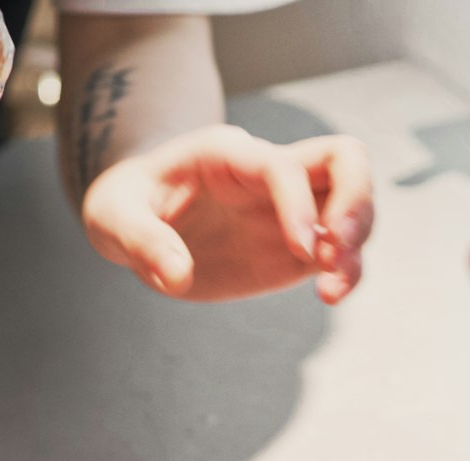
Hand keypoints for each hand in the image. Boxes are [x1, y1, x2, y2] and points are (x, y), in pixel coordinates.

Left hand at [81, 125, 372, 302]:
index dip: (299, 204)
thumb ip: (141, 242)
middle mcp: (270, 176)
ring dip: (357, 247)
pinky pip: (340, 252)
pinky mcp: (295, 249)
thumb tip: (176, 277)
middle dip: (356, 203)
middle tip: (337, 250)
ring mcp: (289, 211)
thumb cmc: (125, 205)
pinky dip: (347, 273)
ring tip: (331, 290)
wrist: (137, 217)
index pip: (284, 167)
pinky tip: (329, 296)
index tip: (302, 249)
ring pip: (354, 205)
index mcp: (229, 156)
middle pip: (346, 160)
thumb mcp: (112, 216)